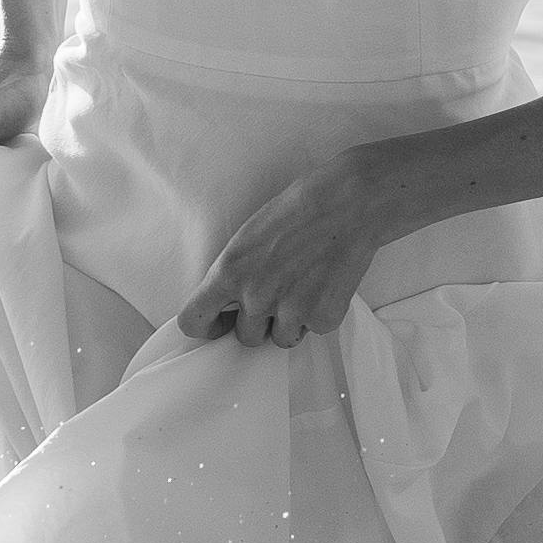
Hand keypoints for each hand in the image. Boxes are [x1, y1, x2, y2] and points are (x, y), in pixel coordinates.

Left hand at [176, 152, 389, 348]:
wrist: (349, 203)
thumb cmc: (298, 210)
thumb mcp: (248, 237)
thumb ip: (236, 273)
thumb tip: (233, 303)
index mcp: (228, 273)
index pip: (193, 321)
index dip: (206, 327)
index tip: (219, 323)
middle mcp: (254, 298)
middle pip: (246, 337)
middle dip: (260, 323)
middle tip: (279, 294)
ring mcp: (290, 312)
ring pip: (281, 338)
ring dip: (290, 322)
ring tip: (305, 286)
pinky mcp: (322, 318)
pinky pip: (314, 330)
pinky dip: (320, 314)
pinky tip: (326, 284)